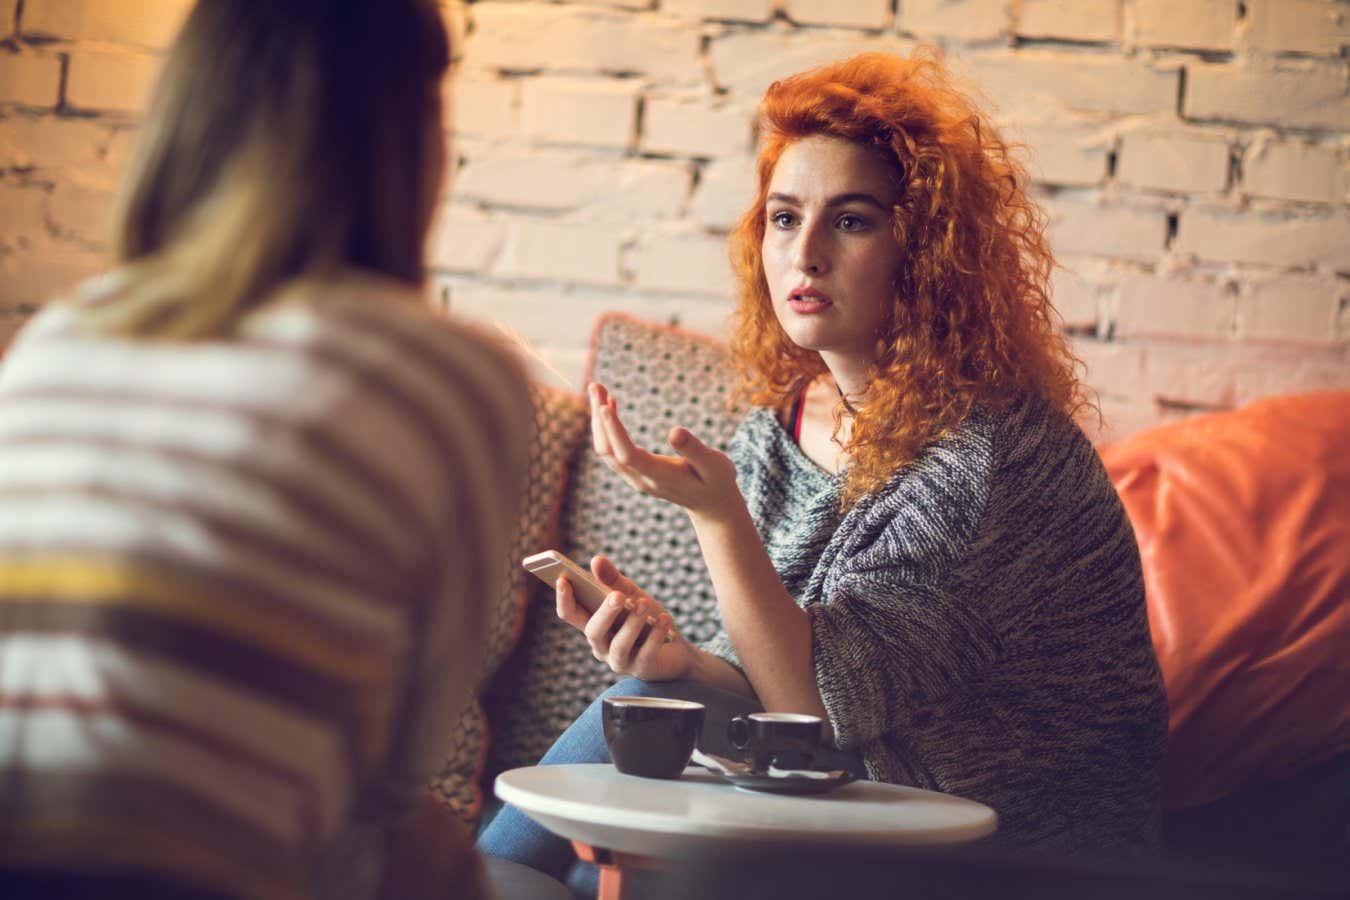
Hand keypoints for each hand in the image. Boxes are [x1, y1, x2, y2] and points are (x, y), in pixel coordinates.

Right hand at [554, 554, 694, 681]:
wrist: (676, 649)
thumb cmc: (646, 619)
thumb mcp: (631, 595)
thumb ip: (613, 580)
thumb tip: (596, 559)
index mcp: (594, 625)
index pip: (570, 615)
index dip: (564, 599)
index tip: (563, 579)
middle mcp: (601, 646)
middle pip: (593, 632)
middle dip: (604, 613)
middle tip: (617, 595)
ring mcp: (620, 661)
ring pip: (619, 646)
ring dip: (632, 623)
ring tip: (644, 604)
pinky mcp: (642, 670)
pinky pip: (646, 654)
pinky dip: (655, 635)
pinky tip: (663, 619)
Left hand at [589, 382, 741, 521]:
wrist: (711, 505)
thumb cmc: (717, 482)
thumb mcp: (715, 465)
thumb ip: (694, 449)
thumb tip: (674, 431)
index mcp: (660, 477)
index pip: (628, 455)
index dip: (615, 432)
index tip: (605, 406)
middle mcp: (641, 480)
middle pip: (608, 449)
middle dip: (599, 417)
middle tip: (596, 385)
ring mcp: (635, 478)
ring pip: (605, 450)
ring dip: (598, 420)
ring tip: (598, 389)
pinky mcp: (634, 473)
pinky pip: (611, 451)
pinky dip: (606, 428)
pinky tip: (609, 407)